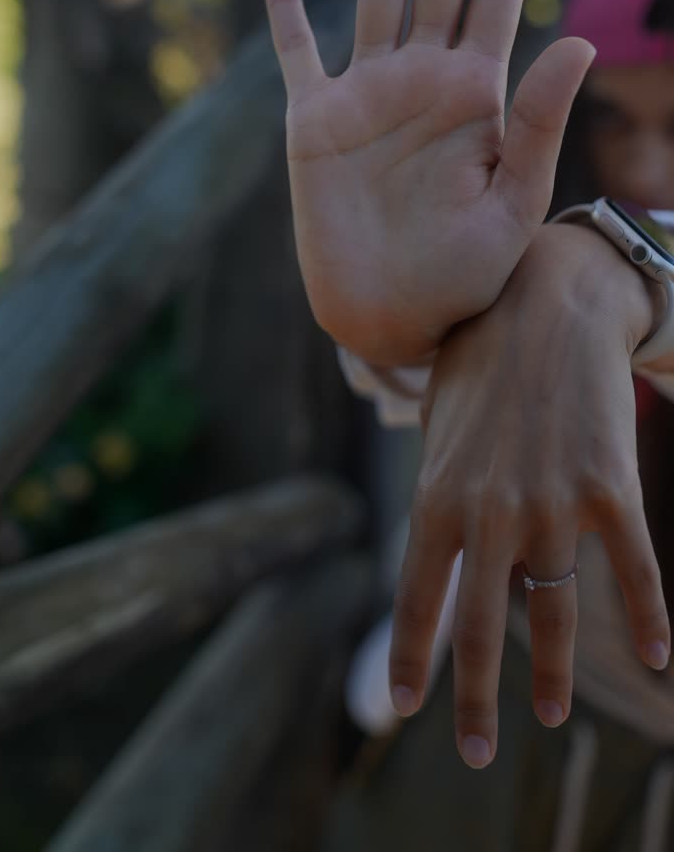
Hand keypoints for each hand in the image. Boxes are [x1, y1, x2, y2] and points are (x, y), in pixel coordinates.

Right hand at [263, 0, 593, 364]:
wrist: (394, 319)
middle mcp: (423, 77)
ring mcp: (367, 94)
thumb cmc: (465, 277)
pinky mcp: (314, 122)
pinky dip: (284, 11)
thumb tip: (581, 43)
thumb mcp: (513, 204)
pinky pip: (296, 53)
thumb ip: (538, 123)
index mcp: (477, 92)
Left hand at [388, 223, 670, 767]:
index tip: (405, 707)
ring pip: (554, 615)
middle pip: (481, 629)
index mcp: (438, 496)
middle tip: (474, 751)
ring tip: (546, 716)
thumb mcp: (439, 426)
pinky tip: (657, 661)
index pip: (418, 600)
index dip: (412, 659)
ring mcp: (555, 506)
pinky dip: (647, 619)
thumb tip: (439, 552)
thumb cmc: (482, 358)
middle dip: (476, 699)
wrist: (550, 301)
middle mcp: (491, 513)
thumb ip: (438, 493)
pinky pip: (633, 573)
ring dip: (550, 676)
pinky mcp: (613, 492)